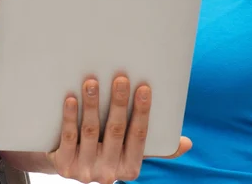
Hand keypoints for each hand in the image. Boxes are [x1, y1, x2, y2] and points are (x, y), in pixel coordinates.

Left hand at [48, 76, 191, 183]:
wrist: (68, 165)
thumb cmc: (107, 151)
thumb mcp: (131, 152)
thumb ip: (157, 148)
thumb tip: (187, 143)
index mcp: (130, 168)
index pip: (139, 136)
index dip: (142, 112)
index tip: (144, 88)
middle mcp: (109, 172)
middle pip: (115, 131)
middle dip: (119, 103)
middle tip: (120, 78)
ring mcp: (85, 170)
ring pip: (90, 131)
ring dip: (92, 105)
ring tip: (92, 82)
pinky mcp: (64, 165)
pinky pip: (68, 138)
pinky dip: (69, 117)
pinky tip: (71, 99)